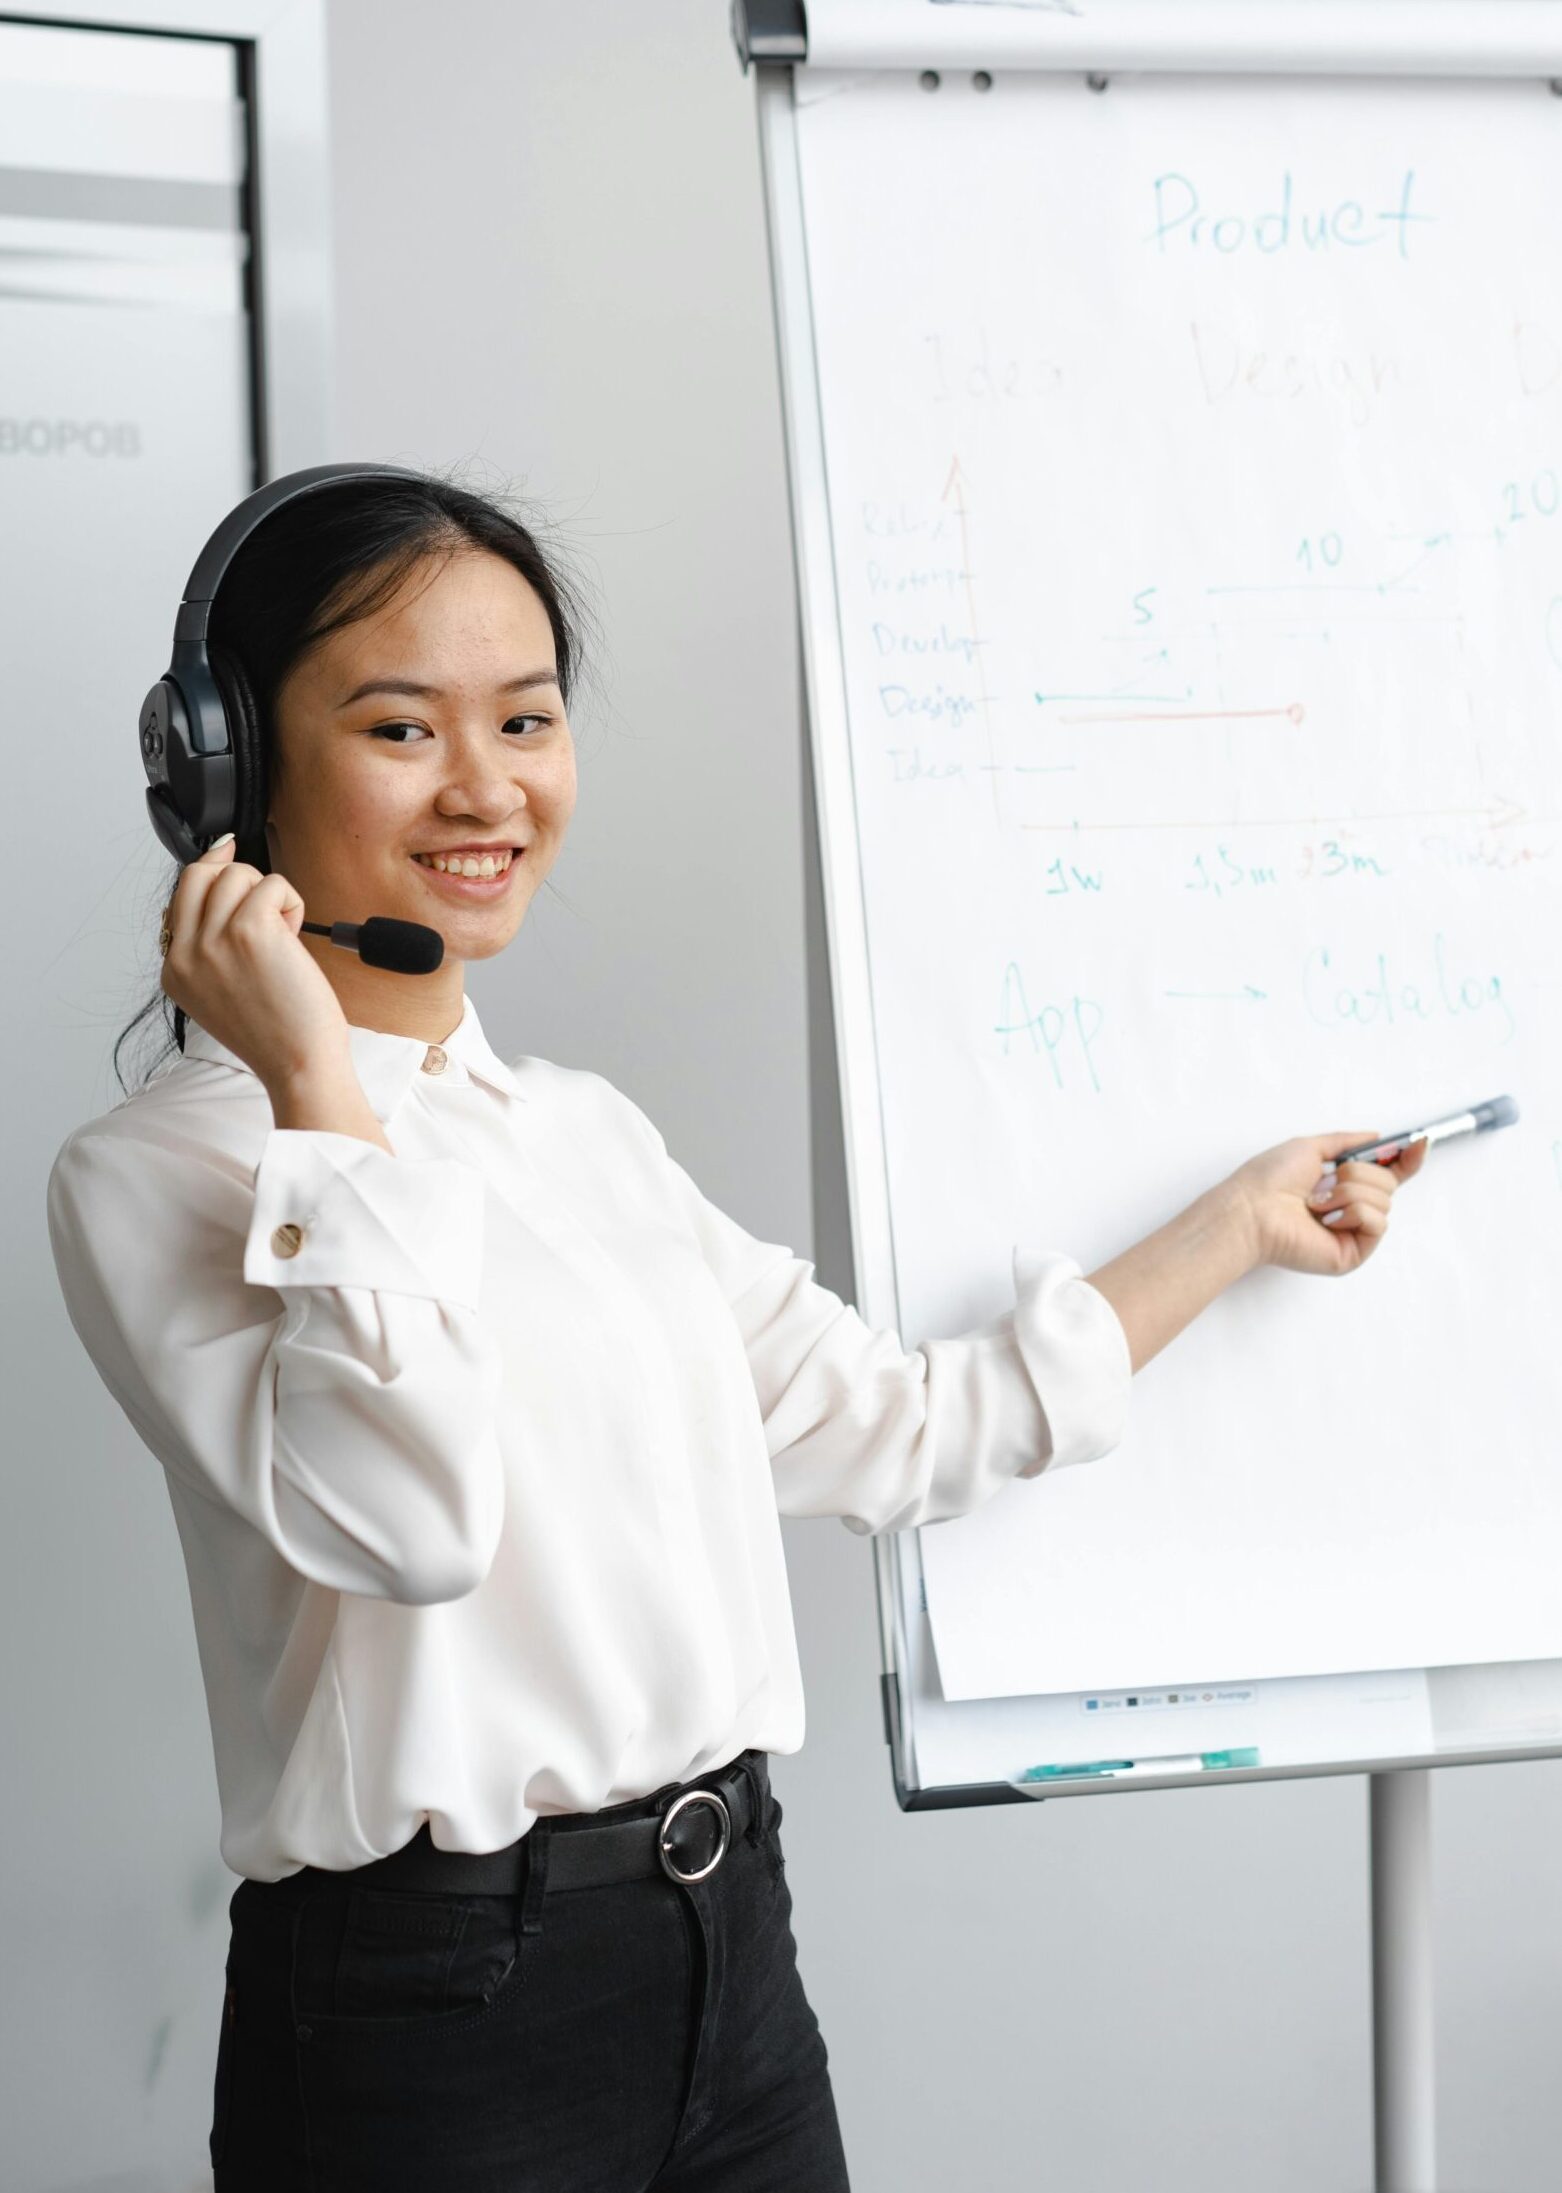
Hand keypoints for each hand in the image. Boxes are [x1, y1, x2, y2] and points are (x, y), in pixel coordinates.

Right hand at [160, 835, 351, 1096]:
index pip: (180, 898)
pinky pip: (271, 885)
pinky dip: (291, 901)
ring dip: (270, 894)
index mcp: (175, 971)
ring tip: (285, 933)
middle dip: (237, 876)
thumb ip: (211, 950)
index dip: (209, 873)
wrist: (298, 1064)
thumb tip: (222, 891)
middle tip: (266, 901)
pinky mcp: (250, 930)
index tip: (226, 852)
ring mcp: (213, 941)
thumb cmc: (276, 1033)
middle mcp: (186, 954)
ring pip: (236, 874)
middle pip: (198, 874)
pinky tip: (296, 935)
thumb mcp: (221, 994)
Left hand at [1226, 1129, 1428, 1275]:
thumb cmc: (1269, 1180)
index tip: (1420, 1143)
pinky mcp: (1354, 1252)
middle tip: (1325, 1182)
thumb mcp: (1309, 1147)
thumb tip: (1377, 1137)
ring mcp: (1354, 1232)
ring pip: (1384, 1199)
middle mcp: (1351, 1210)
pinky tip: (1325, 1219)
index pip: (1385, 1174)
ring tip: (1317, 1203)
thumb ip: (1345, 1142)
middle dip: (1359, 1174)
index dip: (1405, 1160)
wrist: (1252, 1210)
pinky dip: (1352, 1212)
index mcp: (1341, 1186)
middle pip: (1389, 1183)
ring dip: (1348, 1192)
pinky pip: (1377, 1222)